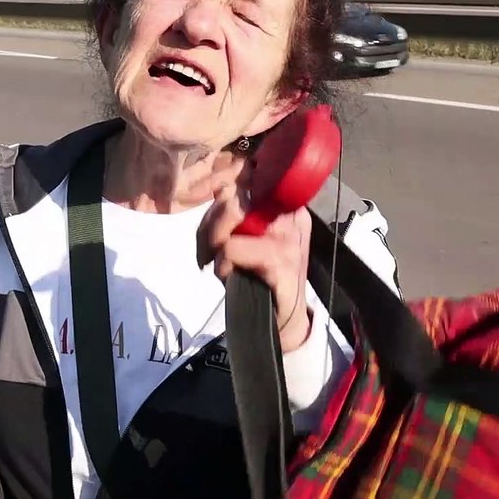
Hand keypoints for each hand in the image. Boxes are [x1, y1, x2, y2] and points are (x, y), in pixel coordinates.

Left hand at [198, 151, 312, 352]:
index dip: (220, 200)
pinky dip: (222, 264)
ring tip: (220, 264)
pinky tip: (228, 276)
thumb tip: (217, 190)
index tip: (213, 227)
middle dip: (210, 224)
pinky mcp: (280, 261)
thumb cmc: (259, 277)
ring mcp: (287, 237)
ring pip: (231, 214)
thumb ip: (232, 215)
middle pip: (233, 195)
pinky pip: (232, 249)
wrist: (282, 320)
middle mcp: (290, 214)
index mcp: (285, 206)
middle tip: (208, 250)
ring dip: (214, 245)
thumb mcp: (244, 240)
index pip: (246, 179)